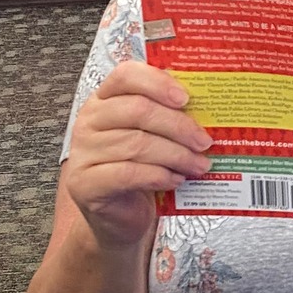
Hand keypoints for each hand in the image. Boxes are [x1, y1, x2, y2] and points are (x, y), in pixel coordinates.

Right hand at [63, 61, 211, 249]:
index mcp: (104, 99)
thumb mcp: (153, 137)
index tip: (186, 99)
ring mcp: (82, 153)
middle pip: (137, 111)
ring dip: (176, 155)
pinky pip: (128, 174)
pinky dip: (159, 175)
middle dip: (178, 126)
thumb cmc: (140, 170)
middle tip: (205, 141)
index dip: (157, 83)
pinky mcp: (85, 184)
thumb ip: (168, 117)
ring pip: (137, 144)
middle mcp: (88, 121)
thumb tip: (209, 108)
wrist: (118, 216)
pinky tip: (177, 179)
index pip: (125, 75)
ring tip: (199, 165)